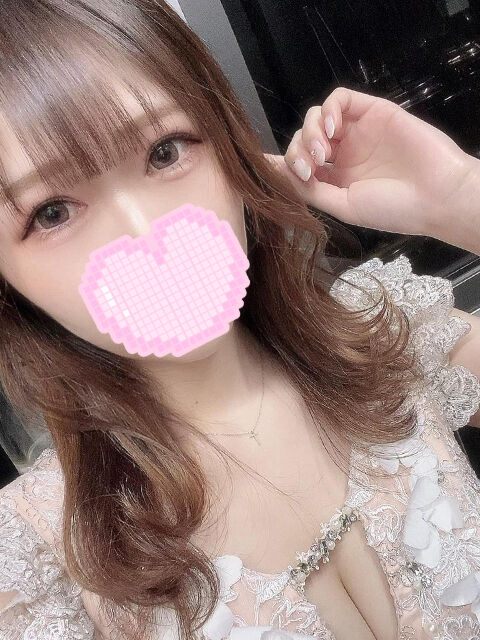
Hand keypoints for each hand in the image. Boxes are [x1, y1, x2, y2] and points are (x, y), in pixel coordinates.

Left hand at [264, 86, 472, 242]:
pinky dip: (327, 109)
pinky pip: (340, 99)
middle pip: (304, 140)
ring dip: (310, 133)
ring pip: (316, 117)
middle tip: (309, 169)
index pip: (300, 164)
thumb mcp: (344, 206)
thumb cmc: (393, 209)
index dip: (280, 162)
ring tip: (322, 154)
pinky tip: (329, 129)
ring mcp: (358, 132)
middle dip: (297, 152)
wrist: (435, 196)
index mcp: (337, 179)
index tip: (260, 164)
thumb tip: (277, 174)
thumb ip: (310, 189)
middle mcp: (345, 154)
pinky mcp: (373, 111)